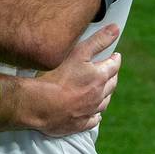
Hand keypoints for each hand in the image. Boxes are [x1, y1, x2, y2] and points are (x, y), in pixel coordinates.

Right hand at [0, 24, 120, 135]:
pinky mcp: (79, 124)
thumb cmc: (56, 77)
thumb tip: (115, 30)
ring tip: (102, 91)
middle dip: (112, 76)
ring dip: (105, 95)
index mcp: (99, 77)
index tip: (115, 55)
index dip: (115, 58)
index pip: (114, 65)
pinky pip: (93, 120)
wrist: (39, 105)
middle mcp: (98, 95)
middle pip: (111, 84)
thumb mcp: (77, 53)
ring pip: (104, 103)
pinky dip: (95, 115)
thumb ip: (98, 41)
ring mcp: (89, 111)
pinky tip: (93, 113)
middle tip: (109, 71)